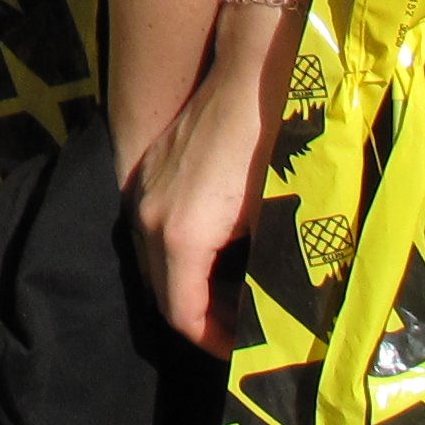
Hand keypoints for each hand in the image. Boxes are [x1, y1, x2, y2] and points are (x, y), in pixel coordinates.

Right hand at [125, 19, 293, 349]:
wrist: (255, 72)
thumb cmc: (276, 147)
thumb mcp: (278, 222)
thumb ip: (269, 279)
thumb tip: (281, 324)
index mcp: (180, 236)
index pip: (181, 314)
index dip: (213, 343)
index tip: (245, 352)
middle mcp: (148, 215)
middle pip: (161, 290)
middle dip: (201, 317)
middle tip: (245, 329)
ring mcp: (143, 188)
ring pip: (154, 258)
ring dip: (189, 283)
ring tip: (234, 292)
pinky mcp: (150, 167)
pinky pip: (154, 226)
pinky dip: (179, 252)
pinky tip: (218, 247)